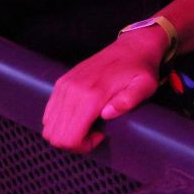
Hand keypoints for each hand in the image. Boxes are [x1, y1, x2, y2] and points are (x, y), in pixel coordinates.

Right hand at [41, 24, 168, 152]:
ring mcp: (64, 86)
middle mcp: (72, 90)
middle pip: (55, 136)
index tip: (100, 136)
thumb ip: (128, 101)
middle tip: (94, 134)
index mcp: (92, 95)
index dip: (83, 146)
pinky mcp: (61, 83)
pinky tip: (80, 116)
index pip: (69, 138)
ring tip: (88, 125)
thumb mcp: (145, 86)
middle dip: (74, 143)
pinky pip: (48, 113)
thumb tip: (106, 114)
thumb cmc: (140, 70)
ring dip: (66, 132)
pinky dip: (60, 122)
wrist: (132, 47)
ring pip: (49, 126)